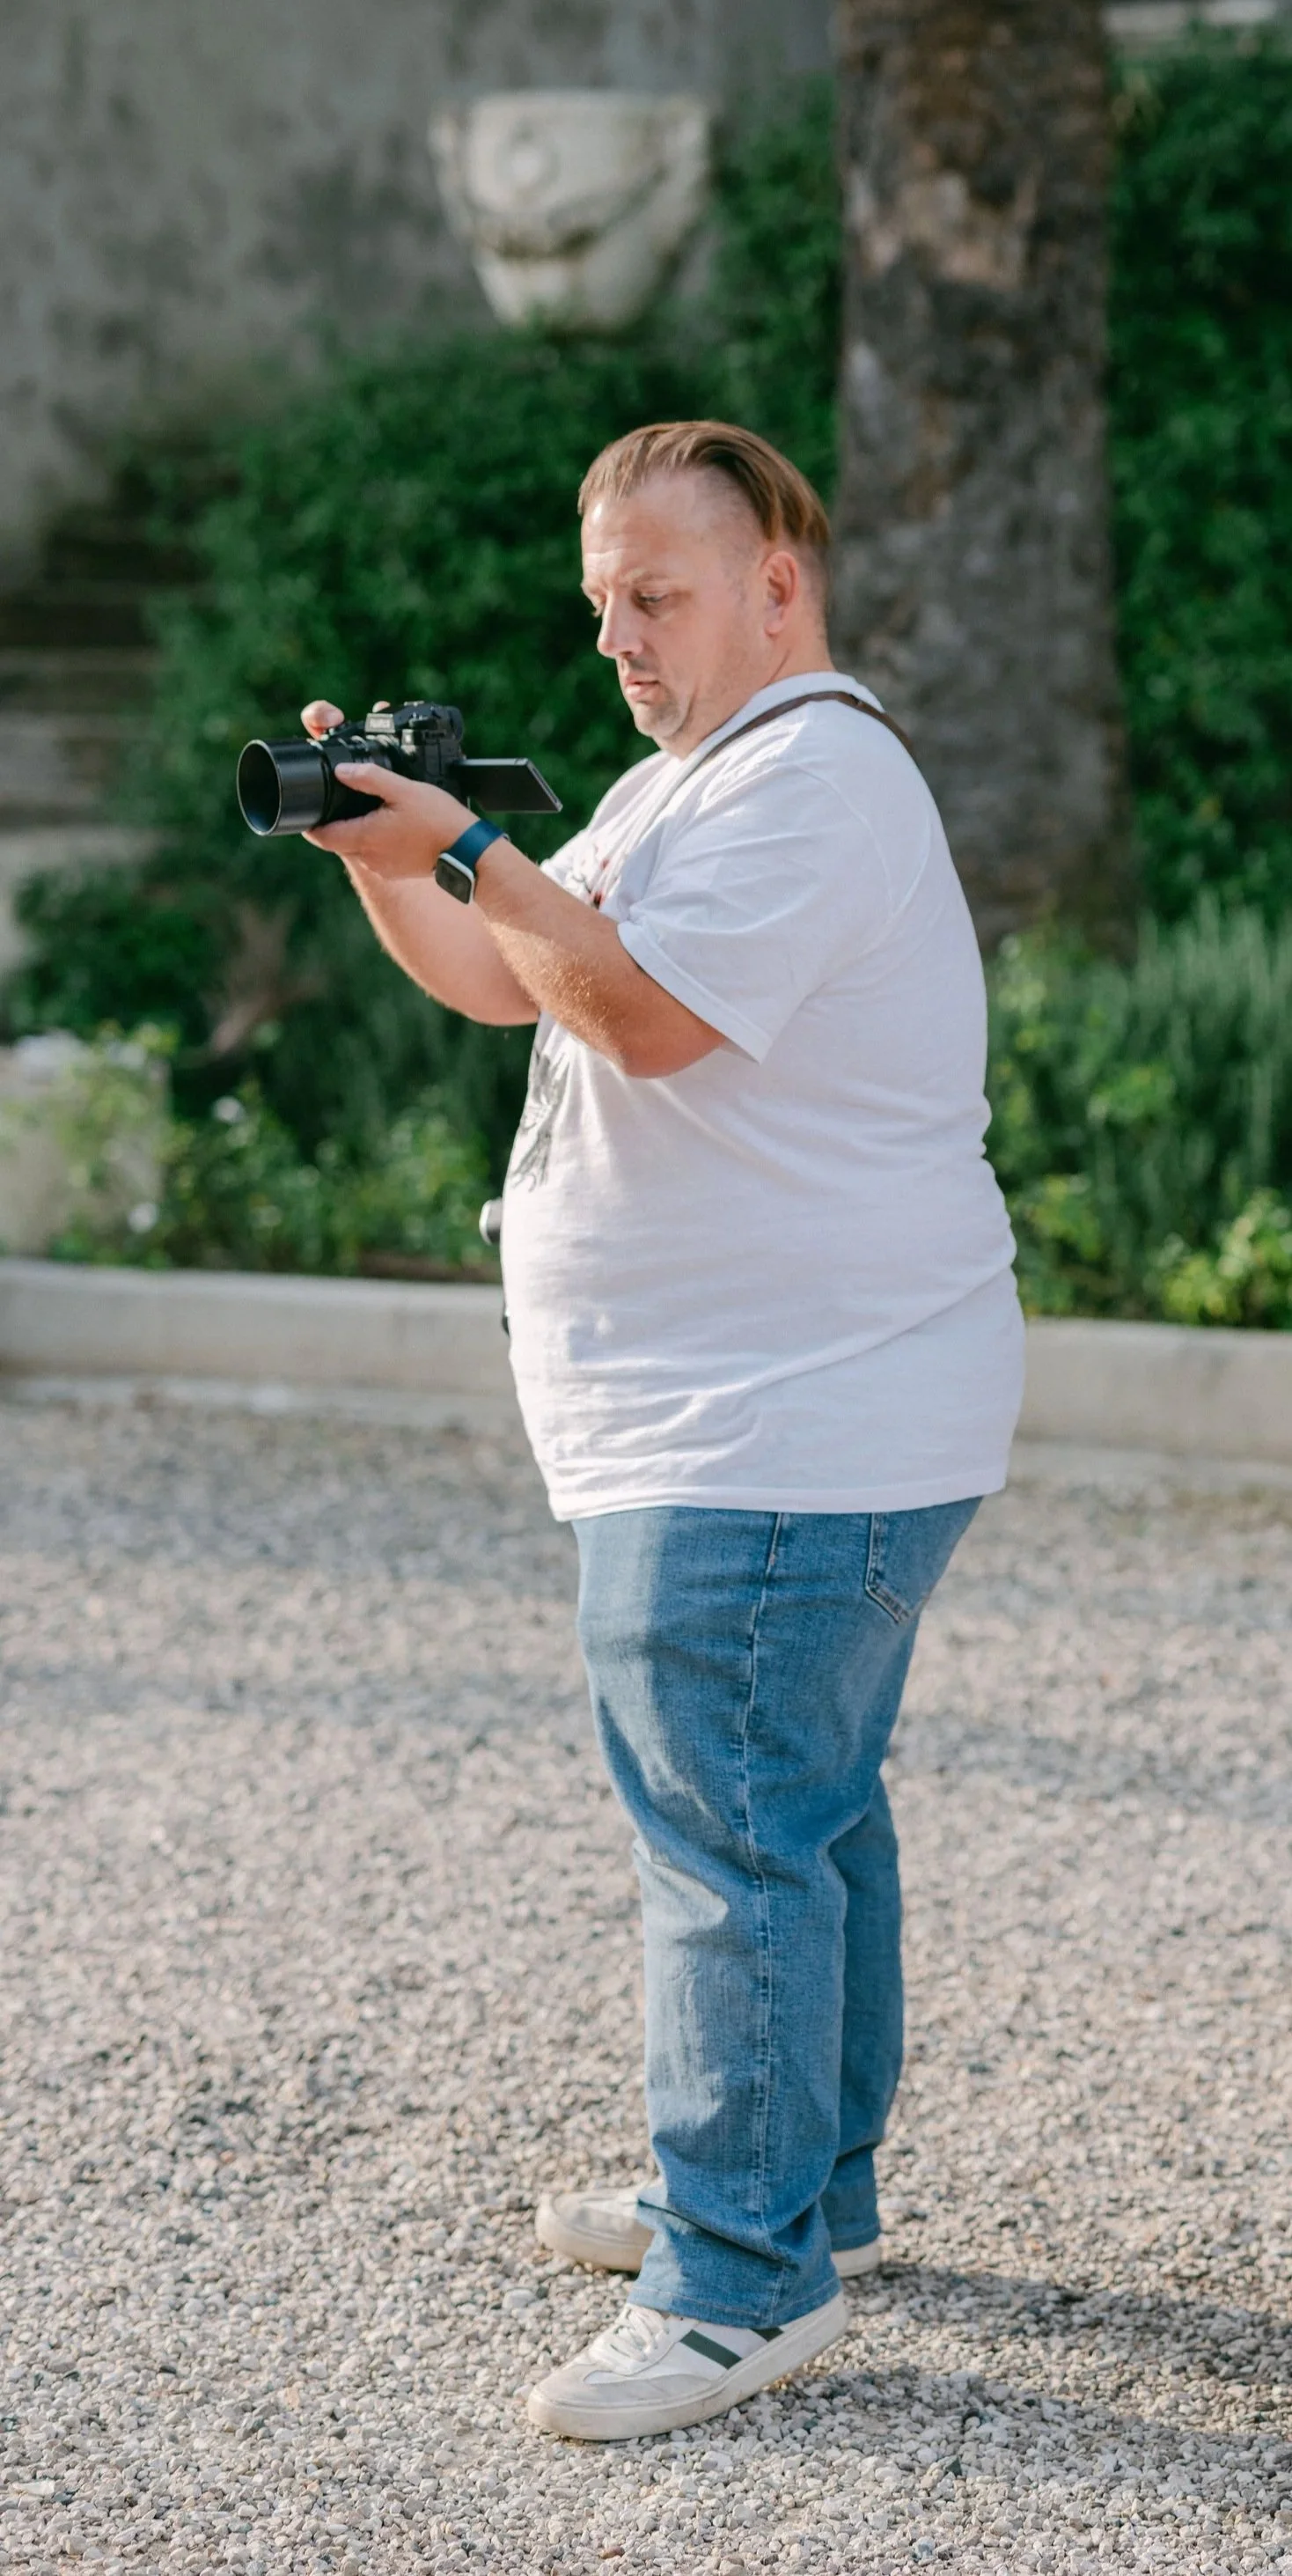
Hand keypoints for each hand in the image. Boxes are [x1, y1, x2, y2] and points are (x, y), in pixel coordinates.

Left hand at [296, 701, 475, 878]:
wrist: (468, 852)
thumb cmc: (439, 820)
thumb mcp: (404, 789)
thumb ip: (369, 777)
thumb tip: (341, 771)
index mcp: (365, 837)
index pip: (322, 837)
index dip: (309, 825)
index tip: (305, 813)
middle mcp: (369, 858)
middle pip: (338, 841)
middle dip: (335, 824)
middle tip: (338, 803)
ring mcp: (383, 867)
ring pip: (358, 848)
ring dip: (357, 832)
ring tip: (369, 811)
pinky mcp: (397, 870)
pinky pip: (376, 855)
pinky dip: (376, 841)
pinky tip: (391, 826)